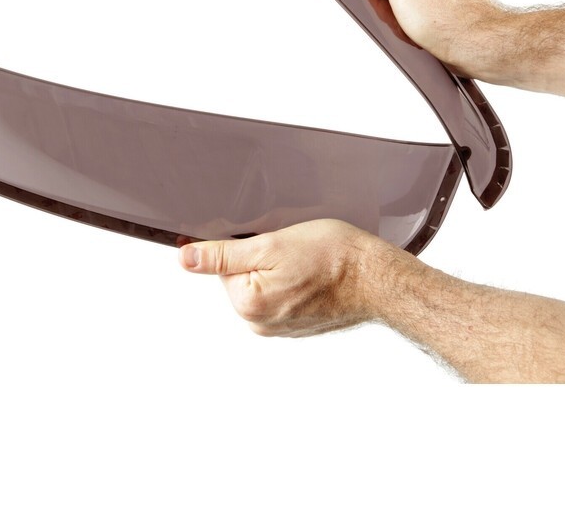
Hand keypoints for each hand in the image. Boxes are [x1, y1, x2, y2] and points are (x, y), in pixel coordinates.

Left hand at [178, 220, 385, 337]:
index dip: (241, 243)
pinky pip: (282, 295)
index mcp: (248, 306)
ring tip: (305, 259)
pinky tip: (312, 271)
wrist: (378, 279)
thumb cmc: (332, 257)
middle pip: (241, 276)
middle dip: (259, 256)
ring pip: (263, 284)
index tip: (265, 236)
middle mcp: (261, 325)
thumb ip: (223, 255)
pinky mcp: (299, 325)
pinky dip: (292, 279)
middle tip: (290, 247)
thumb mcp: (270, 244)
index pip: (221, 265)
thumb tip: (185, 259)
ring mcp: (281, 328)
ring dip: (277, 267)